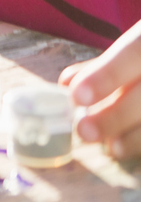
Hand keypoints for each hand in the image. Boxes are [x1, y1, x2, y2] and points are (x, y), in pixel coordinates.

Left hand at [64, 18, 140, 160]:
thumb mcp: (135, 49)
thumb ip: (103, 66)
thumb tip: (66, 84)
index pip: (133, 53)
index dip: (107, 75)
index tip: (77, 96)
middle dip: (116, 115)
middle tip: (84, 132)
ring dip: (138, 137)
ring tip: (114, 148)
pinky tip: (137, 152)